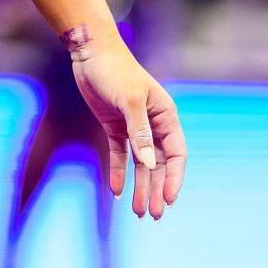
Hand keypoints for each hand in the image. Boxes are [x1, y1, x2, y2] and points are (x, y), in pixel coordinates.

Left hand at [64, 26, 185, 219]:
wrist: (90, 52)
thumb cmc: (114, 70)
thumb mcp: (129, 100)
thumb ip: (140, 132)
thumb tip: (148, 163)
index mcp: (165, 116)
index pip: (176, 153)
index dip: (174, 177)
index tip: (168, 199)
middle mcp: (153, 124)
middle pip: (158, 164)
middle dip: (157, 189)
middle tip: (154, 215)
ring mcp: (134, 126)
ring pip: (141, 164)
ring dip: (140, 186)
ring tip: (139, 212)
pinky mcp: (115, 126)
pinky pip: (120, 155)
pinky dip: (119, 173)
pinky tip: (117, 192)